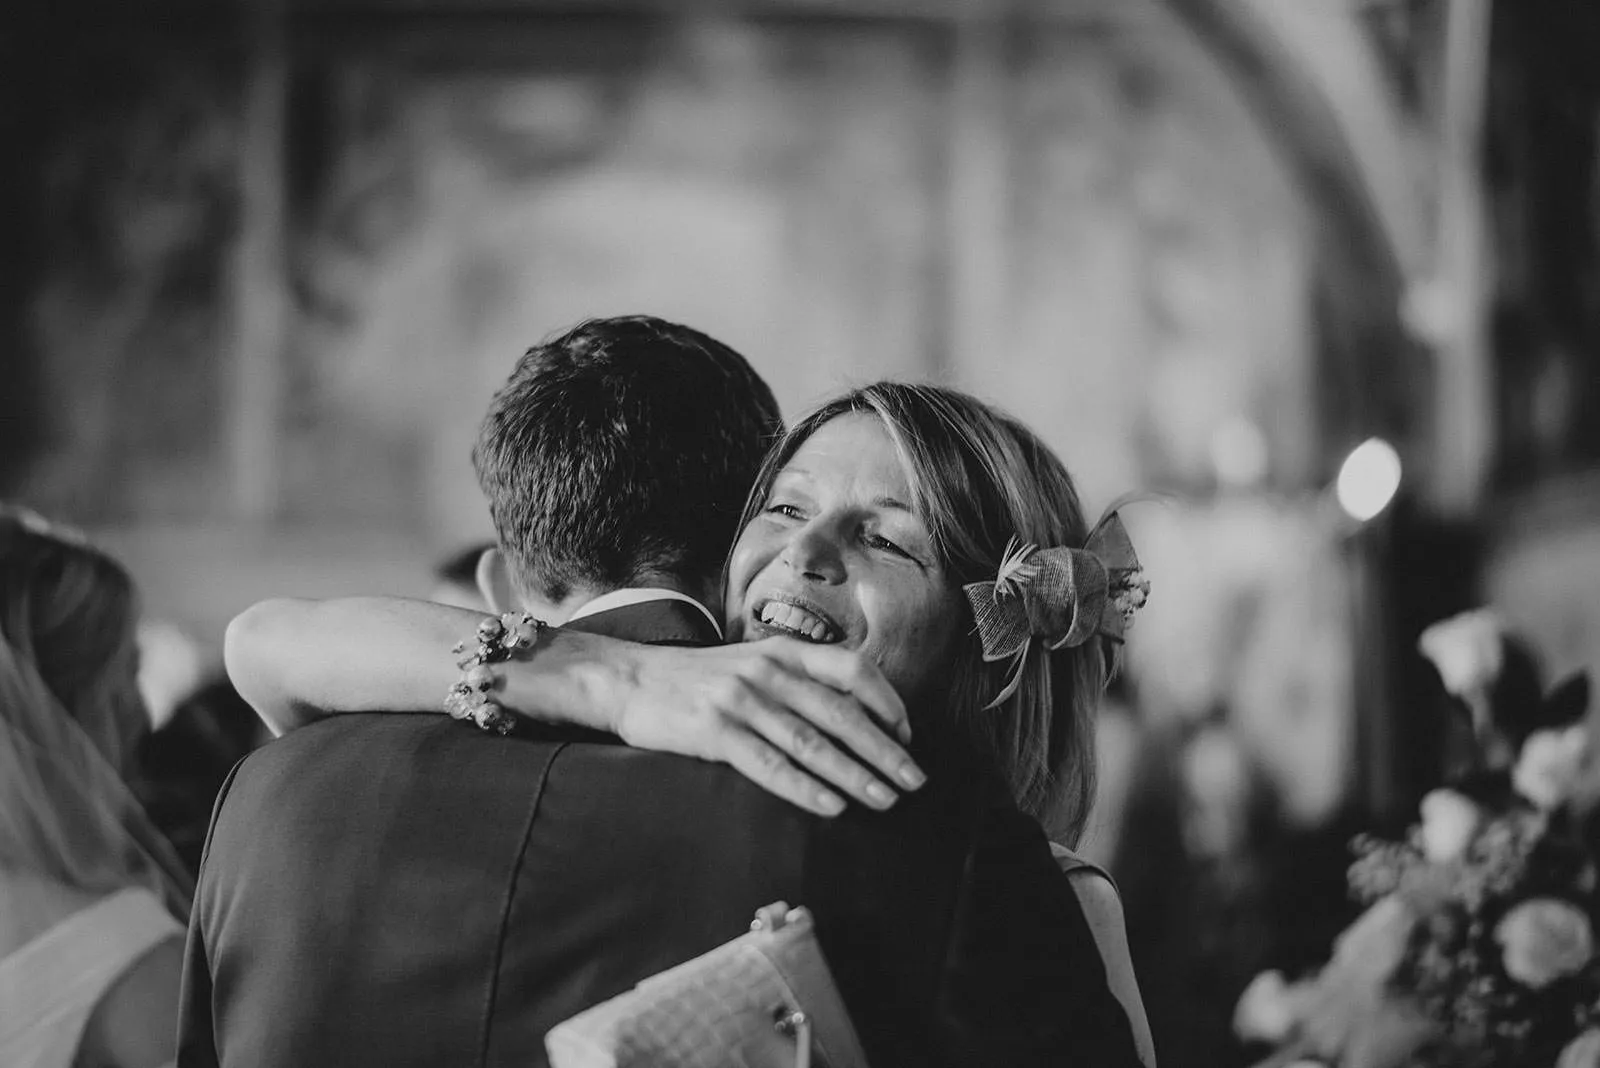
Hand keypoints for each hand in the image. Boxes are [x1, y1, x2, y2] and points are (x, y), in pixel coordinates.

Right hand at [613, 637, 926, 816]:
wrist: (628, 679)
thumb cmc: (697, 680)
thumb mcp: (752, 664)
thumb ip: (796, 680)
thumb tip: (851, 714)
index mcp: (784, 652)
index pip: (853, 669)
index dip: (887, 702)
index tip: (907, 735)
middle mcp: (769, 672)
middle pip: (842, 712)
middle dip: (885, 750)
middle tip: (915, 780)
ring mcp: (742, 701)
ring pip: (813, 742)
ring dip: (855, 774)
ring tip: (884, 799)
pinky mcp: (715, 731)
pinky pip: (770, 765)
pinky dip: (806, 788)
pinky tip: (832, 807)